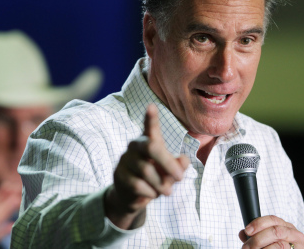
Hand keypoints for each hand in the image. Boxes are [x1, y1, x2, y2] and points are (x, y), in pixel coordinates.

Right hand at [105, 104, 189, 229]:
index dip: (151, 117)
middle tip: (181, 177)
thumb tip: (183, 161)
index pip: (150, 127)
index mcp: (149, 140)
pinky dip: (150, 192)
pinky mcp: (119, 174)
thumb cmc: (155, 179)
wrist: (131, 197)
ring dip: (161, 184)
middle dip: (168, 163)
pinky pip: (138, 184)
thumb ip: (179, 166)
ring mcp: (125, 159)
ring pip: (147, 170)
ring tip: (167, 191)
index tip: (151, 106)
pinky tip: (152, 194)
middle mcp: (136, 145)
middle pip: (152, 147)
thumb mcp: (170, 173)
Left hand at [239, 215, 303, 248]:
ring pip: (280, 245)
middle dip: (258, 239)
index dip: (258, 223)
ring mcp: (299, 245)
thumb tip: (243, 233)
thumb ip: (256, 235)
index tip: (247, 230)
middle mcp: (294, 234)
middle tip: (247, 246)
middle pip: (275, 231)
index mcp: (286, 226)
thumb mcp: (268, 240)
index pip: (272, 219)